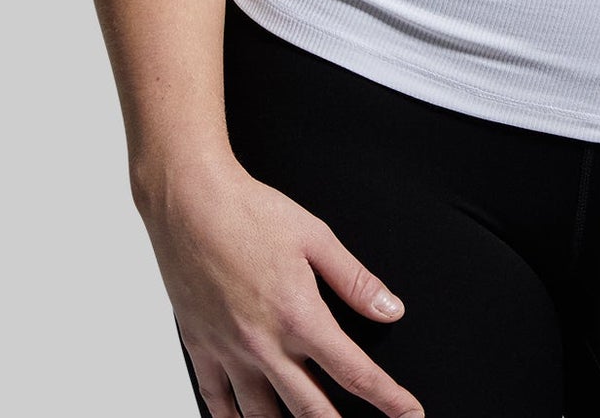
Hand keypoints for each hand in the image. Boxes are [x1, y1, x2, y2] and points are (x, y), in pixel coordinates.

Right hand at [144, 154, 425, 417]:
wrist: (189, 202)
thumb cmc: (249, 212)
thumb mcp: (316, 237)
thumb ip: (354, 280)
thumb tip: (390, 310)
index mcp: (299, 316)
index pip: (353, 372)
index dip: (387, 399)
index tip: (409, 413)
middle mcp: (264, 344)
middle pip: (310, 410)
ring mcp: (229, 351)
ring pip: (261, 417)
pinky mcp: (200, 348)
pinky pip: (216, 401)